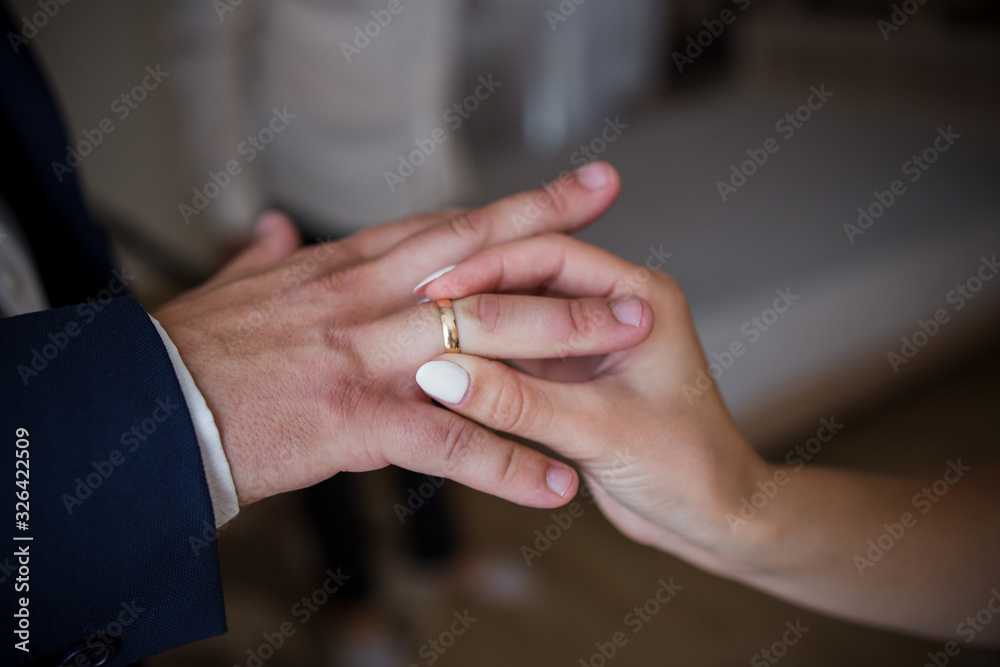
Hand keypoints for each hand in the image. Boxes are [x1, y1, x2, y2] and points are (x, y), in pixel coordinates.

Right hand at [153, 163, 652, 508]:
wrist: (149, 412)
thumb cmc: (192, 353)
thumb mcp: (232, 290)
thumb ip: (264, 257)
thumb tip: (272, 227)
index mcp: (340, 268)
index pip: (444, 228)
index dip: (509, 208)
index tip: (566, 189)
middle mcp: (363, 298)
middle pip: (475, 258)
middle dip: (552, 234)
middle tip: (616, 210)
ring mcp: (365, 356)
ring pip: (482, 335)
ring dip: (560, 335)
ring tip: (628, 335)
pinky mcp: (357, 422)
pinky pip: (450, 442)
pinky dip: (507, 463)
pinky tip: (555, 479)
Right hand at [418, 233, 770, 573]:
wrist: (712, 519)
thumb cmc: (688, 468)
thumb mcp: (599, 430)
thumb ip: (519, 402)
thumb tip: (443, 376)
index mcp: (639, 298)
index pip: (552, 256)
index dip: (489, 267)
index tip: (439, 290)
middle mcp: (615, 309)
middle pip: (530, 280)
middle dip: (476, 293)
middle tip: (420, 308)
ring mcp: (592, 344)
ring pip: (520, 319)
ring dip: (477, 330)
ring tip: (423, 339)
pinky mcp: (575, 379)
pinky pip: (520, 359)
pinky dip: (486, 365)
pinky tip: (447, 371)